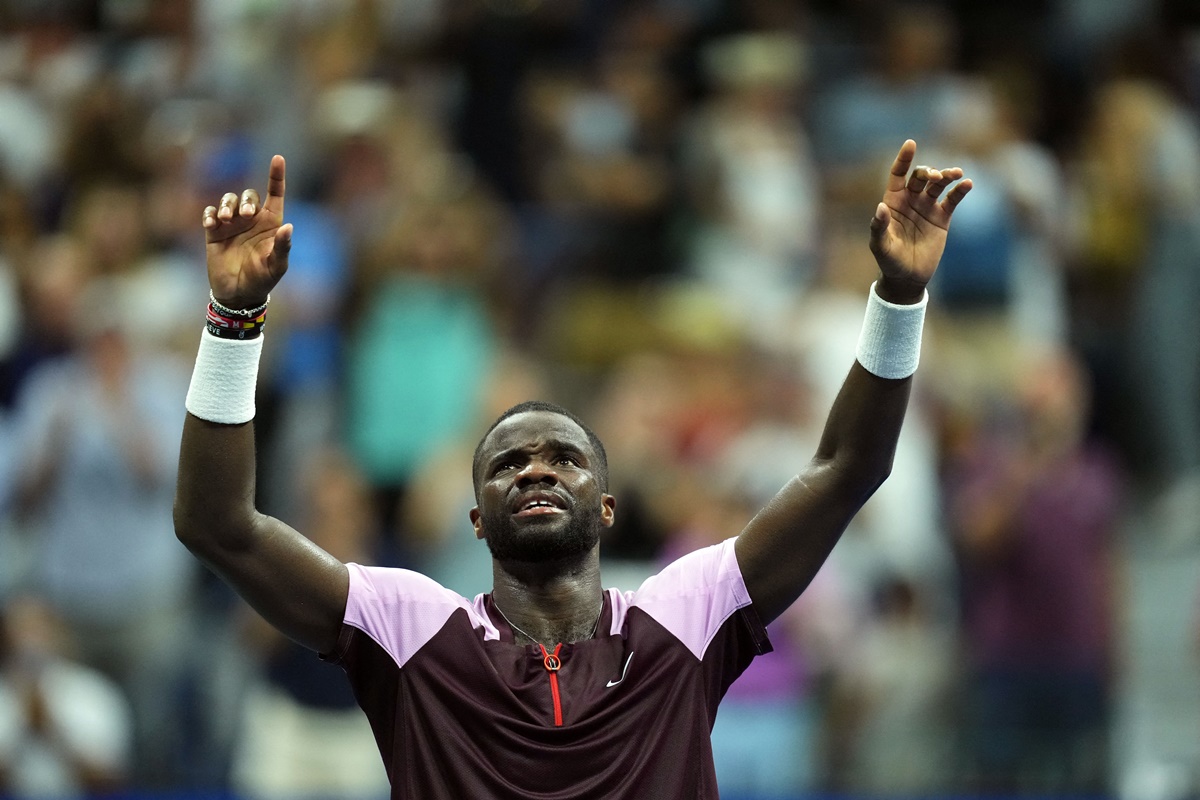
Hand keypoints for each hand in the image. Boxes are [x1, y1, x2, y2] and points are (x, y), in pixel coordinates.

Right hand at [202, 155, 291, 309]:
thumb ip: (283, 247)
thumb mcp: (276, 266)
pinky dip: (210, 214)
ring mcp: (233, 224)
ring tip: (226, 219)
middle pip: (248, 195)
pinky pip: (210, 213)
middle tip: (244, 215)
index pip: (275, 195)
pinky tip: (211, 223)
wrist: (238, 294)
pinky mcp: (214, 232)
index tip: (278, 158)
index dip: (276, 176)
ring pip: (228, 200)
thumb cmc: (262, 280)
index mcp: (271, 224)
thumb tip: (289, 227)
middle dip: (245, 200)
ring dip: (226, 205)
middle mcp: (252, 220)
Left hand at [868, 140, 971, 303]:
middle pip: (920, 177)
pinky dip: (960, 191)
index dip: (903, 159)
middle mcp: (911, 200)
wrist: (908, 276)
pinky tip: (967, 184)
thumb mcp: (880, 245)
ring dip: (947, 176)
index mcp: (893, 201)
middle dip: (928, 172)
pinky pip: (952, 200)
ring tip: (956, 174)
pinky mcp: (942, 217)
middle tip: (935, 176)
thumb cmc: (889, 260)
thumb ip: (879, 226)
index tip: (911, 144)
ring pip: (939, 185)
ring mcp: (927, 207)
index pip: (898, 174)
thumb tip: (881, 208)